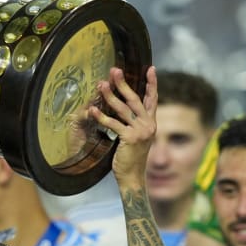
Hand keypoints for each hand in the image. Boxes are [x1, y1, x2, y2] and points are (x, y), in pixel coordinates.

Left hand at [87, 66, 156, 185]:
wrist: (133, 176)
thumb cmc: (131, 156)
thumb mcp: (137, 136)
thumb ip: (135, 122)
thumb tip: (126, 107)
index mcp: (151, 122)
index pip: (152, 99)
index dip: (152, 84)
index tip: (150, 68)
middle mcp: (149, 125)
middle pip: (135, 99)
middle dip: (124, 84)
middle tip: (114, 70)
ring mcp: (140, 131)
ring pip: (123, 109)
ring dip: (110, 95)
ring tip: (100, 85)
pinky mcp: (130, 138)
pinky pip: (113, 124)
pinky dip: (101, 116)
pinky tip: (92, 110)